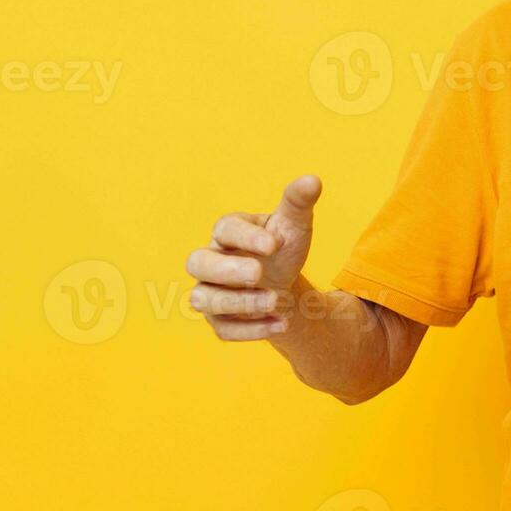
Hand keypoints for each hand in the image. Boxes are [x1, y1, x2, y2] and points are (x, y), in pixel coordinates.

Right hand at [186, 175, 322, 341]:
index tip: (274, 244)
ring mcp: (210, 291)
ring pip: (203, 299)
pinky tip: (280, 323)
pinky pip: (222, 329)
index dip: (245, 237)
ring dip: (238, 302)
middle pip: (197, 263)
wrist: (282, 281)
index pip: (224, 229)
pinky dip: (250, 330)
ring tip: (273, 300)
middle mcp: (210, 260)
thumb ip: (298, 202)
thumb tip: (313, 180)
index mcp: (227, 232)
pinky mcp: (219, 319)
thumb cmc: (281, 247)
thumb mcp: (293, 224)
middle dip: (227, 270)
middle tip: (258, 273)